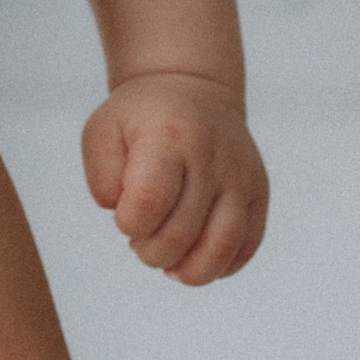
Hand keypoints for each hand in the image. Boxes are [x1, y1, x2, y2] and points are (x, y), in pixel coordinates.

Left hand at [82, 73, 267, 286]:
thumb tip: (122, 211)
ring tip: (170, 261)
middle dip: (151, 252)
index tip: (124, 215)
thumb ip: (101, 175)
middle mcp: (212, 158)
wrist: (192, 90)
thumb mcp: (103, 131)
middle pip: (182, 233)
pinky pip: (245, 247)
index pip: (150, 200)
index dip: (130, 223)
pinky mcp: (258, 194)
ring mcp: (241, 177)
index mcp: (169, 138)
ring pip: (221, 248)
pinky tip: (194, 255)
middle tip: (141, 241)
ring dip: (187, 270)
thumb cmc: (140, 119)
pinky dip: (217, 266)